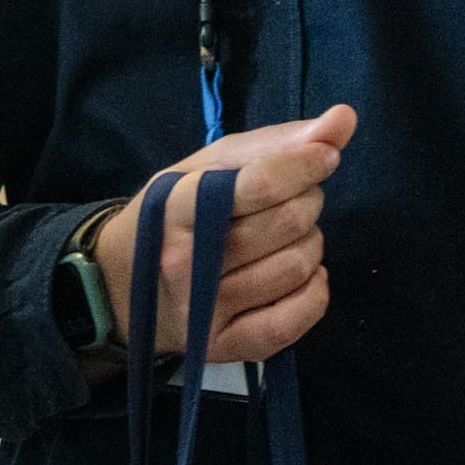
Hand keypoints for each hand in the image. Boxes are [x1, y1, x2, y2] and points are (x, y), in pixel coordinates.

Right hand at [92, 103, 355, 365]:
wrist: (119, 284)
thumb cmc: (172, 214)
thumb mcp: (206, 168)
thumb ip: (275, 143)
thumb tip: (344, 118)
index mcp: (178, 207)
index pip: (259, 184)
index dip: (304, 165)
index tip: (324, 155)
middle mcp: (187, 263)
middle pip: (288, 223)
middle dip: (307, 201)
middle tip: (292, 200)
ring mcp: (204, 309)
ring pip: (299, 267)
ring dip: (311, 244)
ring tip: (288, 238)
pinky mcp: (222, 347)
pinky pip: (294, 320)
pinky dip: (314, 293)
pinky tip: (302, 277)